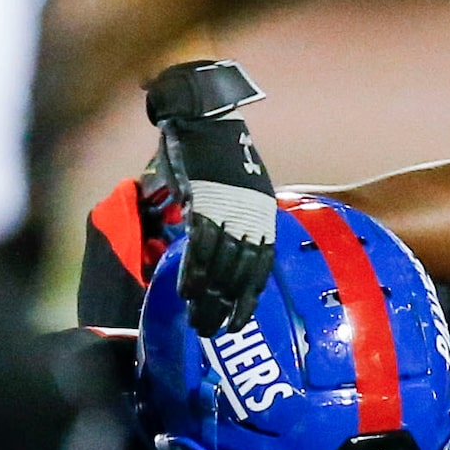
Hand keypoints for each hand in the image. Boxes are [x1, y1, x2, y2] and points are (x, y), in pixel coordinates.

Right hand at [144, 60, 274, 335]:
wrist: (203, 114)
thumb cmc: (216, 151)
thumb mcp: (237, 188)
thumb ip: (230, 217)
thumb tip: (212, 243)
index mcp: (263, 214)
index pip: (262, 265)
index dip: (250, 296)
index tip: (240, 321)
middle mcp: (252, 216)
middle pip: (242, 273)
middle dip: (227, 306)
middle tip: (214, 334)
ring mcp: (230, 210)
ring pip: (221, 265)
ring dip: (208, 298)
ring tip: (198, 323)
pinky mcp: (206, 201)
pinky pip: (200, 245)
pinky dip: (193, 271)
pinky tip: (186, 293)